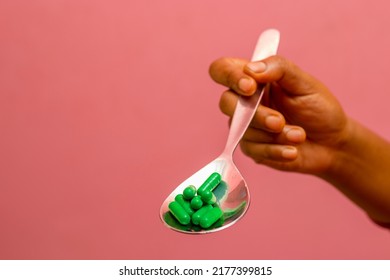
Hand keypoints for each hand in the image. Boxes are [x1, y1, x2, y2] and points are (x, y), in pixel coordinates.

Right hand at [209, 55, 349, 174]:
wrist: (332, 143)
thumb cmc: (318, 108)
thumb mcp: (305, 83)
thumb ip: (280, 68)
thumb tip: (251, 69)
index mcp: (253, 79)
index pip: (222, 70)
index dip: (229, 76)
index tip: (251, 87)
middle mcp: (244, 102)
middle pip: (226, 103)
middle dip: (255, 115)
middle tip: (279, 121)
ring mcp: (245, 126)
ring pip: (241, 130)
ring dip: (273, 135)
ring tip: (299, 135)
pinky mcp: (252, 148)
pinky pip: (252, 150)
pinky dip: (275, 151)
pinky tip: (292, 151)